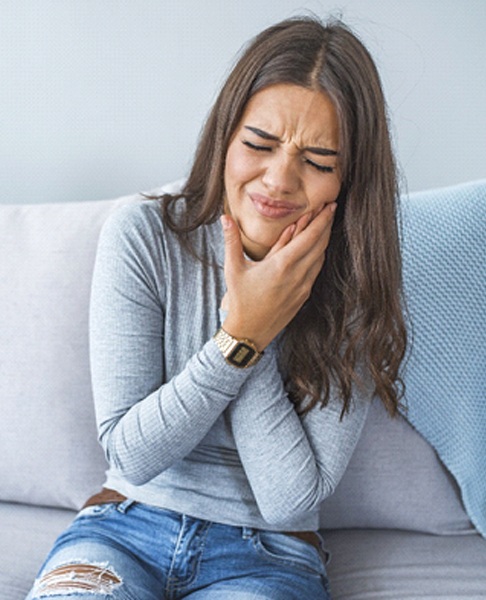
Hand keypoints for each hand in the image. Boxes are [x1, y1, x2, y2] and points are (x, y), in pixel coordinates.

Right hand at [220, 202, 335, 350]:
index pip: (310, 237)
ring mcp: (303, 287)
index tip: (329, 205)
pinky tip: (315, 249)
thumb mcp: (233, 269)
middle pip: (321, 244)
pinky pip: (315, 270)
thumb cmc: (240, 300)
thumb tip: (225, 218)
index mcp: (282, 265)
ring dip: (324, 240)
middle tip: (330, 209)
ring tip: (324, 225)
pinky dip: (318, 255)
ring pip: (320, 258)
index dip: (322, 219)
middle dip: (327, 225)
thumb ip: (232, 240)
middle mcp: (297, 275)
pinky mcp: (304, 295)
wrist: (250, 331)